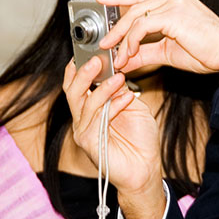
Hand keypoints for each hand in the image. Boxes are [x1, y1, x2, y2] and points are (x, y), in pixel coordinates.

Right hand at [63, 57, 166, 218]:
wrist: (145, 169)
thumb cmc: (140, 139)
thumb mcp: (133, 106)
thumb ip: (121, 90)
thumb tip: (116, 70)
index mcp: (91, 108)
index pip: (77, 83)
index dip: (80, 66)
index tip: (92, 49)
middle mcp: (84, 118)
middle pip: (73, 90)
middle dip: (83, 72)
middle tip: (97, 58)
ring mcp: (84, 131)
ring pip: (83, 102)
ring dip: (101, 86)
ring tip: (117, 76)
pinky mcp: (89, 142)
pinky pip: (96, 118)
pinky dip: (111, 104)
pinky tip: (125, 95)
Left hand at [97, 0, 218, 74]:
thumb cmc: (206, 52)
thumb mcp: (167, 52)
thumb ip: (145, 52)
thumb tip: (124, 59)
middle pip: (134, 6)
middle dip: (116, 26)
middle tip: (104, 43)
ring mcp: (174, 2)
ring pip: (135, 17)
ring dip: (122, 39)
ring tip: (116, 57)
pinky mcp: (173, 14)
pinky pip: (142, 26)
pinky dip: (132, 41)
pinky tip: (130, 54)